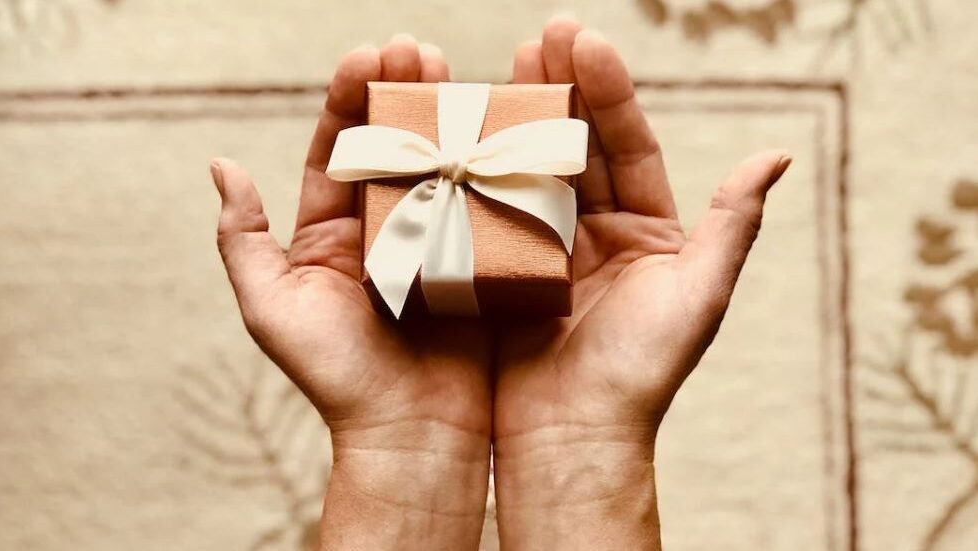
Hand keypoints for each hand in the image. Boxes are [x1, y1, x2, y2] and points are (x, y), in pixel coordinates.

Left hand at [209, 35, 490, 550]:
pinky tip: (499, 126)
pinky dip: (490, 164)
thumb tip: (221, 167)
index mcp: (332, 234)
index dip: (349, 102)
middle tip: (419, 50)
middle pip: (392, 148)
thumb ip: (245, 241)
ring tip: (458, 71)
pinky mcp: (479, 261)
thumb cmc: (336, 377)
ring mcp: (435, 242)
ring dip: (448, 117)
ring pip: (440, 166)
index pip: (337, 152)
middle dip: (402, 94)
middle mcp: (384, 230)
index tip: (367, 56)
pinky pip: (484, 203)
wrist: (410, 433)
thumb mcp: (272, 309)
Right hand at [492, 19, 791, 549]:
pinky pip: (490, 209)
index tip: (584, 42)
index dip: (608, 93)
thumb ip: (733, 224)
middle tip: (541, 37)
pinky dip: (478, 169)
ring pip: (531, 169)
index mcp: (644, 231)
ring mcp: (543, 248)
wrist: (572, 435)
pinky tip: (464, 129)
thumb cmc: (641, 372)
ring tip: (504, 65)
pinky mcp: (499, 269)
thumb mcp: (698, 294)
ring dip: (517, 117)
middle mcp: (594, 232)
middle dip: (559, 88)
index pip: (626, 146)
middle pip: (576, 146)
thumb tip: (777, 154)